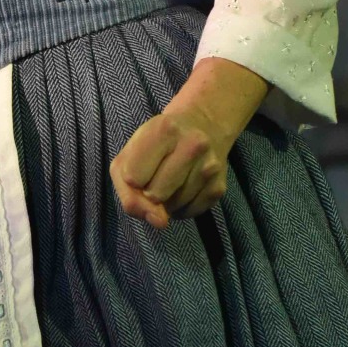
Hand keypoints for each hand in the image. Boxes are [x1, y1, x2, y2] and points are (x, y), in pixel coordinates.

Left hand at [108, 56, 268, 230]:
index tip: (139, 168)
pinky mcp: (219, 188)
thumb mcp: (130, 154)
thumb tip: (158, 222)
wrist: (203, 125)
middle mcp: (192, 145)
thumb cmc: (158, 141)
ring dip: (165, 202)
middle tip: (155, 175)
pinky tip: (182, 189)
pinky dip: (180, 208)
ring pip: (173, 207)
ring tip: (169, 180)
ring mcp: (209, 167)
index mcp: (164, 130)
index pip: (133, 177)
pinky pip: (189, 213)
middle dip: (148, 193)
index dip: (132, 180)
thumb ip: (128, 192)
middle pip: (155, 195)